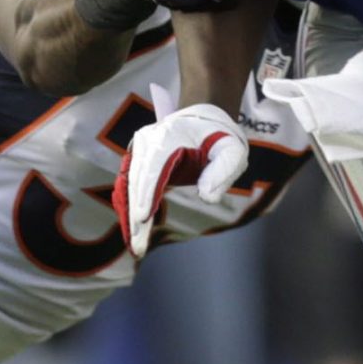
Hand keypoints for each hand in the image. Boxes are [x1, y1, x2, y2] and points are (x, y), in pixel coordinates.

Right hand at [113, 97, 249, 256]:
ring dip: (129, 216)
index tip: (142, 217)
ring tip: (134, 245)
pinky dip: (130, 209)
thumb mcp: (233, 149)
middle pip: (136, 181)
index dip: (146, 193)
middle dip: (135, 215)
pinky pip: (129, 187)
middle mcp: (147, 142)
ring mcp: (139, 151)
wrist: (202, 117)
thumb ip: (223, 171)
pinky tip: (133, 231)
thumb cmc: (220, 136)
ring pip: (128, 187)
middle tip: (137, 246)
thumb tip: (207, 198)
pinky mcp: (137, 161)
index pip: (153, 167)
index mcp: (169, 137)